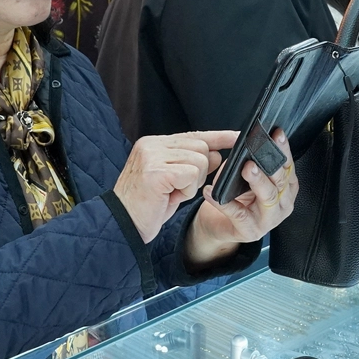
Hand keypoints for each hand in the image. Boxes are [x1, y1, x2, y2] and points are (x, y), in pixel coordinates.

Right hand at [114, 130, 233, 241]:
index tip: (236, 136)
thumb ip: (191, 164)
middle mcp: (151, 145)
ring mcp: (152, 157)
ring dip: (192, 184)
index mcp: (153, 144)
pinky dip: (187, 190)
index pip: (193, 135)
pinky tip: (170, 196)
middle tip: (178, 188)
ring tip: (171, 193)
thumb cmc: (146, 206)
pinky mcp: (157, 172)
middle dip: (200, 172)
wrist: (122, 224)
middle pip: (201, 148)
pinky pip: (191, 175)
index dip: (217, 137)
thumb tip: (216, 154)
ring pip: (199, 161)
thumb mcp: (172, 181)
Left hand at [186, 128, 297, 262]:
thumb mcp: (243, 175)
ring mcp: (269, 220)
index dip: (283, 149)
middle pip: (281, 181)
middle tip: (260, 151)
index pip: (288, 166)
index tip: (276, 134)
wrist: (218, 225)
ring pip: (268, 197)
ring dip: (257, 180)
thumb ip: (247, 160)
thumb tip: (246, 143)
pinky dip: (224, 203)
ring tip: (245, 169)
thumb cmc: (235, 197)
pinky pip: (239, 214)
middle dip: (271, 164)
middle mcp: (282, 204)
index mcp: (285, 188)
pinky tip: (211, 192)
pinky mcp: (250, 231)